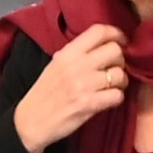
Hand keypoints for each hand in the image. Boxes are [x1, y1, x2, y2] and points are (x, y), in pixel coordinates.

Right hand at [14, 24, 130, 152]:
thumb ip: (76, 54)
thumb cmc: (44, 93)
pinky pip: (117, 95)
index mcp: (68, 53)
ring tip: (112, 86)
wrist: (31, 121)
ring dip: (120, 81)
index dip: (116, 34)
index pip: (98, 31)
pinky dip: (116, 97)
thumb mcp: (55, 65)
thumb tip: (101, 46)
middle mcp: (77, 65)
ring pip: (119, 74)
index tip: (121, 41)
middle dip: (120, 60)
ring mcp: (84, 85)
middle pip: (114, 50)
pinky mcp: (89, 104)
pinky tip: (108, 99)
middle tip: (114, 68)